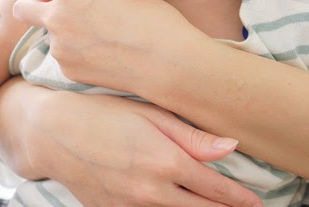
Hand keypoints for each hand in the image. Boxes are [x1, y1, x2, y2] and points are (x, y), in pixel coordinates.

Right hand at [0, 80, 260, 206]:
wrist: (52, 132)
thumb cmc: (101, 112)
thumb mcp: (147, 113)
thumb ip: (190, 135)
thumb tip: (232, 146)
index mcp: (165, 161)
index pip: (215, 188)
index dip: (240, 198)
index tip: (256, 202)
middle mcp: (151, 191)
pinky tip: (175, 205)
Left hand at [13, 0, 201, 94]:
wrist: (164, 60)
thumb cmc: (152, 18)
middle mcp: (57, 14)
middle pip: (22, 8)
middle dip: (31, 7)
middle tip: (50, 11)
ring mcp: (59, 45)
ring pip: (48, 35)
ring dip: (62, 34)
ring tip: (97, 39)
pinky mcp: (67, 68)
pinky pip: (64, 57)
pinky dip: (76, 56)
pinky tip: (102, 57)